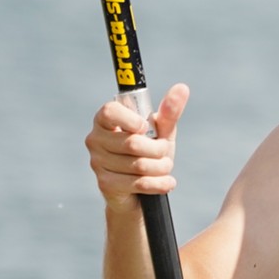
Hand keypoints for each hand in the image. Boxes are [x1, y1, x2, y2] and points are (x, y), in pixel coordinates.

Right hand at [85, 83, 188, 210]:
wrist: (139, 189)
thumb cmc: (149, 152)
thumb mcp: (161, 131)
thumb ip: (169, 111)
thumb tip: (182, 88)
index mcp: (106, 120)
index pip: (110, 112)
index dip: (132, 120)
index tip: (146, 128)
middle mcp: (96, 139)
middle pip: (132, 143)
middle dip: (158, 150)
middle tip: (164, 151)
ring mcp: (98, 163)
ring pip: (139, 165)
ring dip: (162, 167)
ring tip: (165, 166)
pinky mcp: (105, 184)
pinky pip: (139, 183)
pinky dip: (160, 183)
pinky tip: (167, 182)